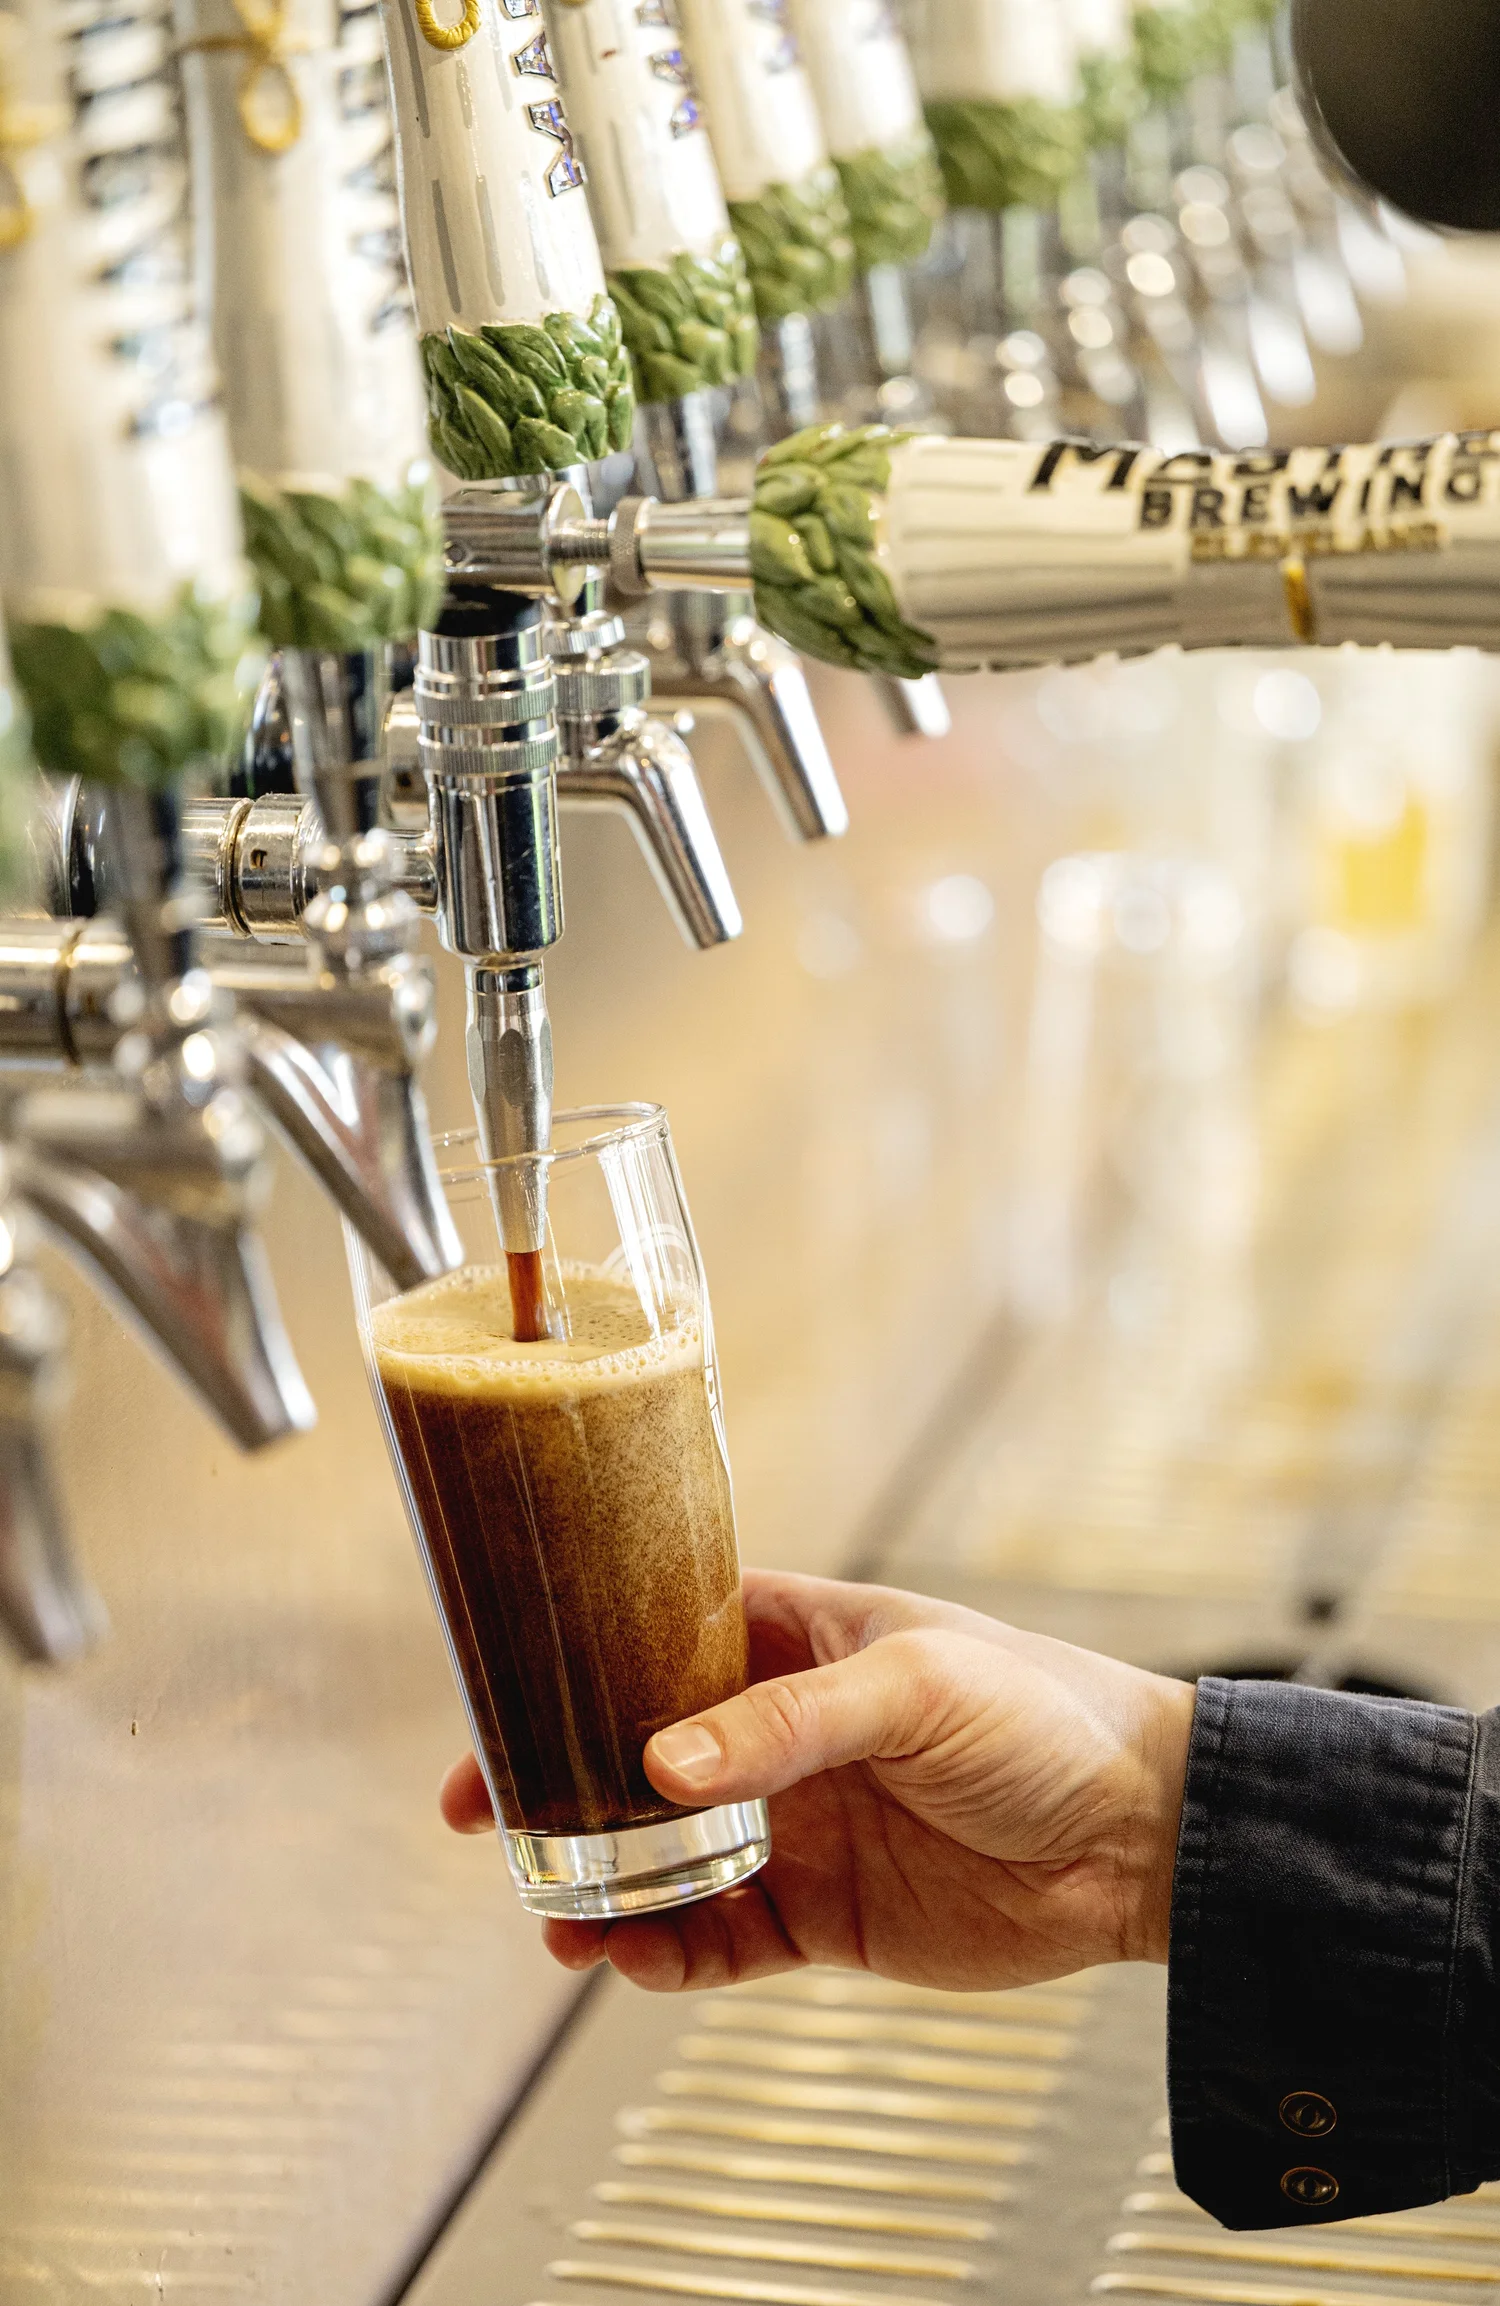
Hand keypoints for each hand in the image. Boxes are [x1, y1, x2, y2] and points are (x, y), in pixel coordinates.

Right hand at [440, 1569, 1195, 1995]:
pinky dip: (664, 1952)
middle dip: (557, 1788)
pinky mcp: (821, 1915)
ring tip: (561, 1920)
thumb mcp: (913, 1685)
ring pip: (661, 1857)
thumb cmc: (1044, 1713)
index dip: (572, 1670)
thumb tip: (660, 1765)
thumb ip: (786, 1722)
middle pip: (635, 1755)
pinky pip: (716, 1938)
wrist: (1144, 1836)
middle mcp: (778, 1733)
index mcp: (795, 1639)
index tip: (498, 1707)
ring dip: (601, 1885)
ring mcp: (794, 1826)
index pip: (656, 1641)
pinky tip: (631, 1957)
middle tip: (488, 1824)